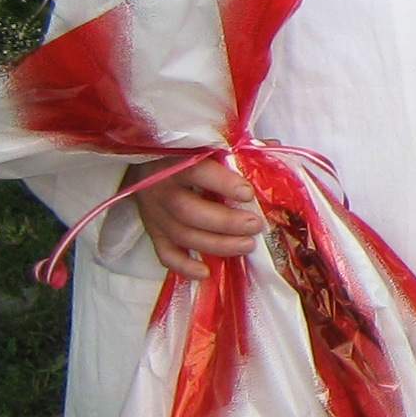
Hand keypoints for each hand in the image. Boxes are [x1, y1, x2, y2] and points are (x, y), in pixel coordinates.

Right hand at [133, 158, 261, 278]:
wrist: (143, 164)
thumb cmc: (181, 152)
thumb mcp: (204, 144)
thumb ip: (236, 147)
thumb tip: (272, 146)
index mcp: (175, 161)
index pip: (198, 172)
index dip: (223, 184)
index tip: (248, 194)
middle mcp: (160, 189)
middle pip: (189, 211)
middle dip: (226, 222)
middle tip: (255, 226)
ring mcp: (154, 213)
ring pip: (182, 235)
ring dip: (216, 245)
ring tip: (247, 246)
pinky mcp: (152, 231)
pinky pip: (165, 254)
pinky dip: (184, 267)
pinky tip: (207, 272)